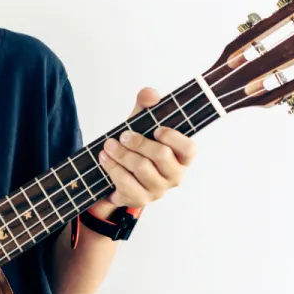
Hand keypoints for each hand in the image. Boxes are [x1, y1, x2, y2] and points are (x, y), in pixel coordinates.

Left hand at [98, 87, 197, 207]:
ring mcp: (158, 190)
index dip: (174, 138)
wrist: (118, 176)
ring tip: (108, 145)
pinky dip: (113, 167)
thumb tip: (149, 93)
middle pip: (161, 155)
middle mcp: (175, 175)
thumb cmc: (137, 148)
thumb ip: (146, 107)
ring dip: (121, 154)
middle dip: (139, 142)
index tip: (157, 129)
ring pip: (142, 168)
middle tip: (123, 136)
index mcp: (182, 157)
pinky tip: (104, 158)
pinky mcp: (140, 199)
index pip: (189, 149)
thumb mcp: (142, 125)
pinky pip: (126, 182)